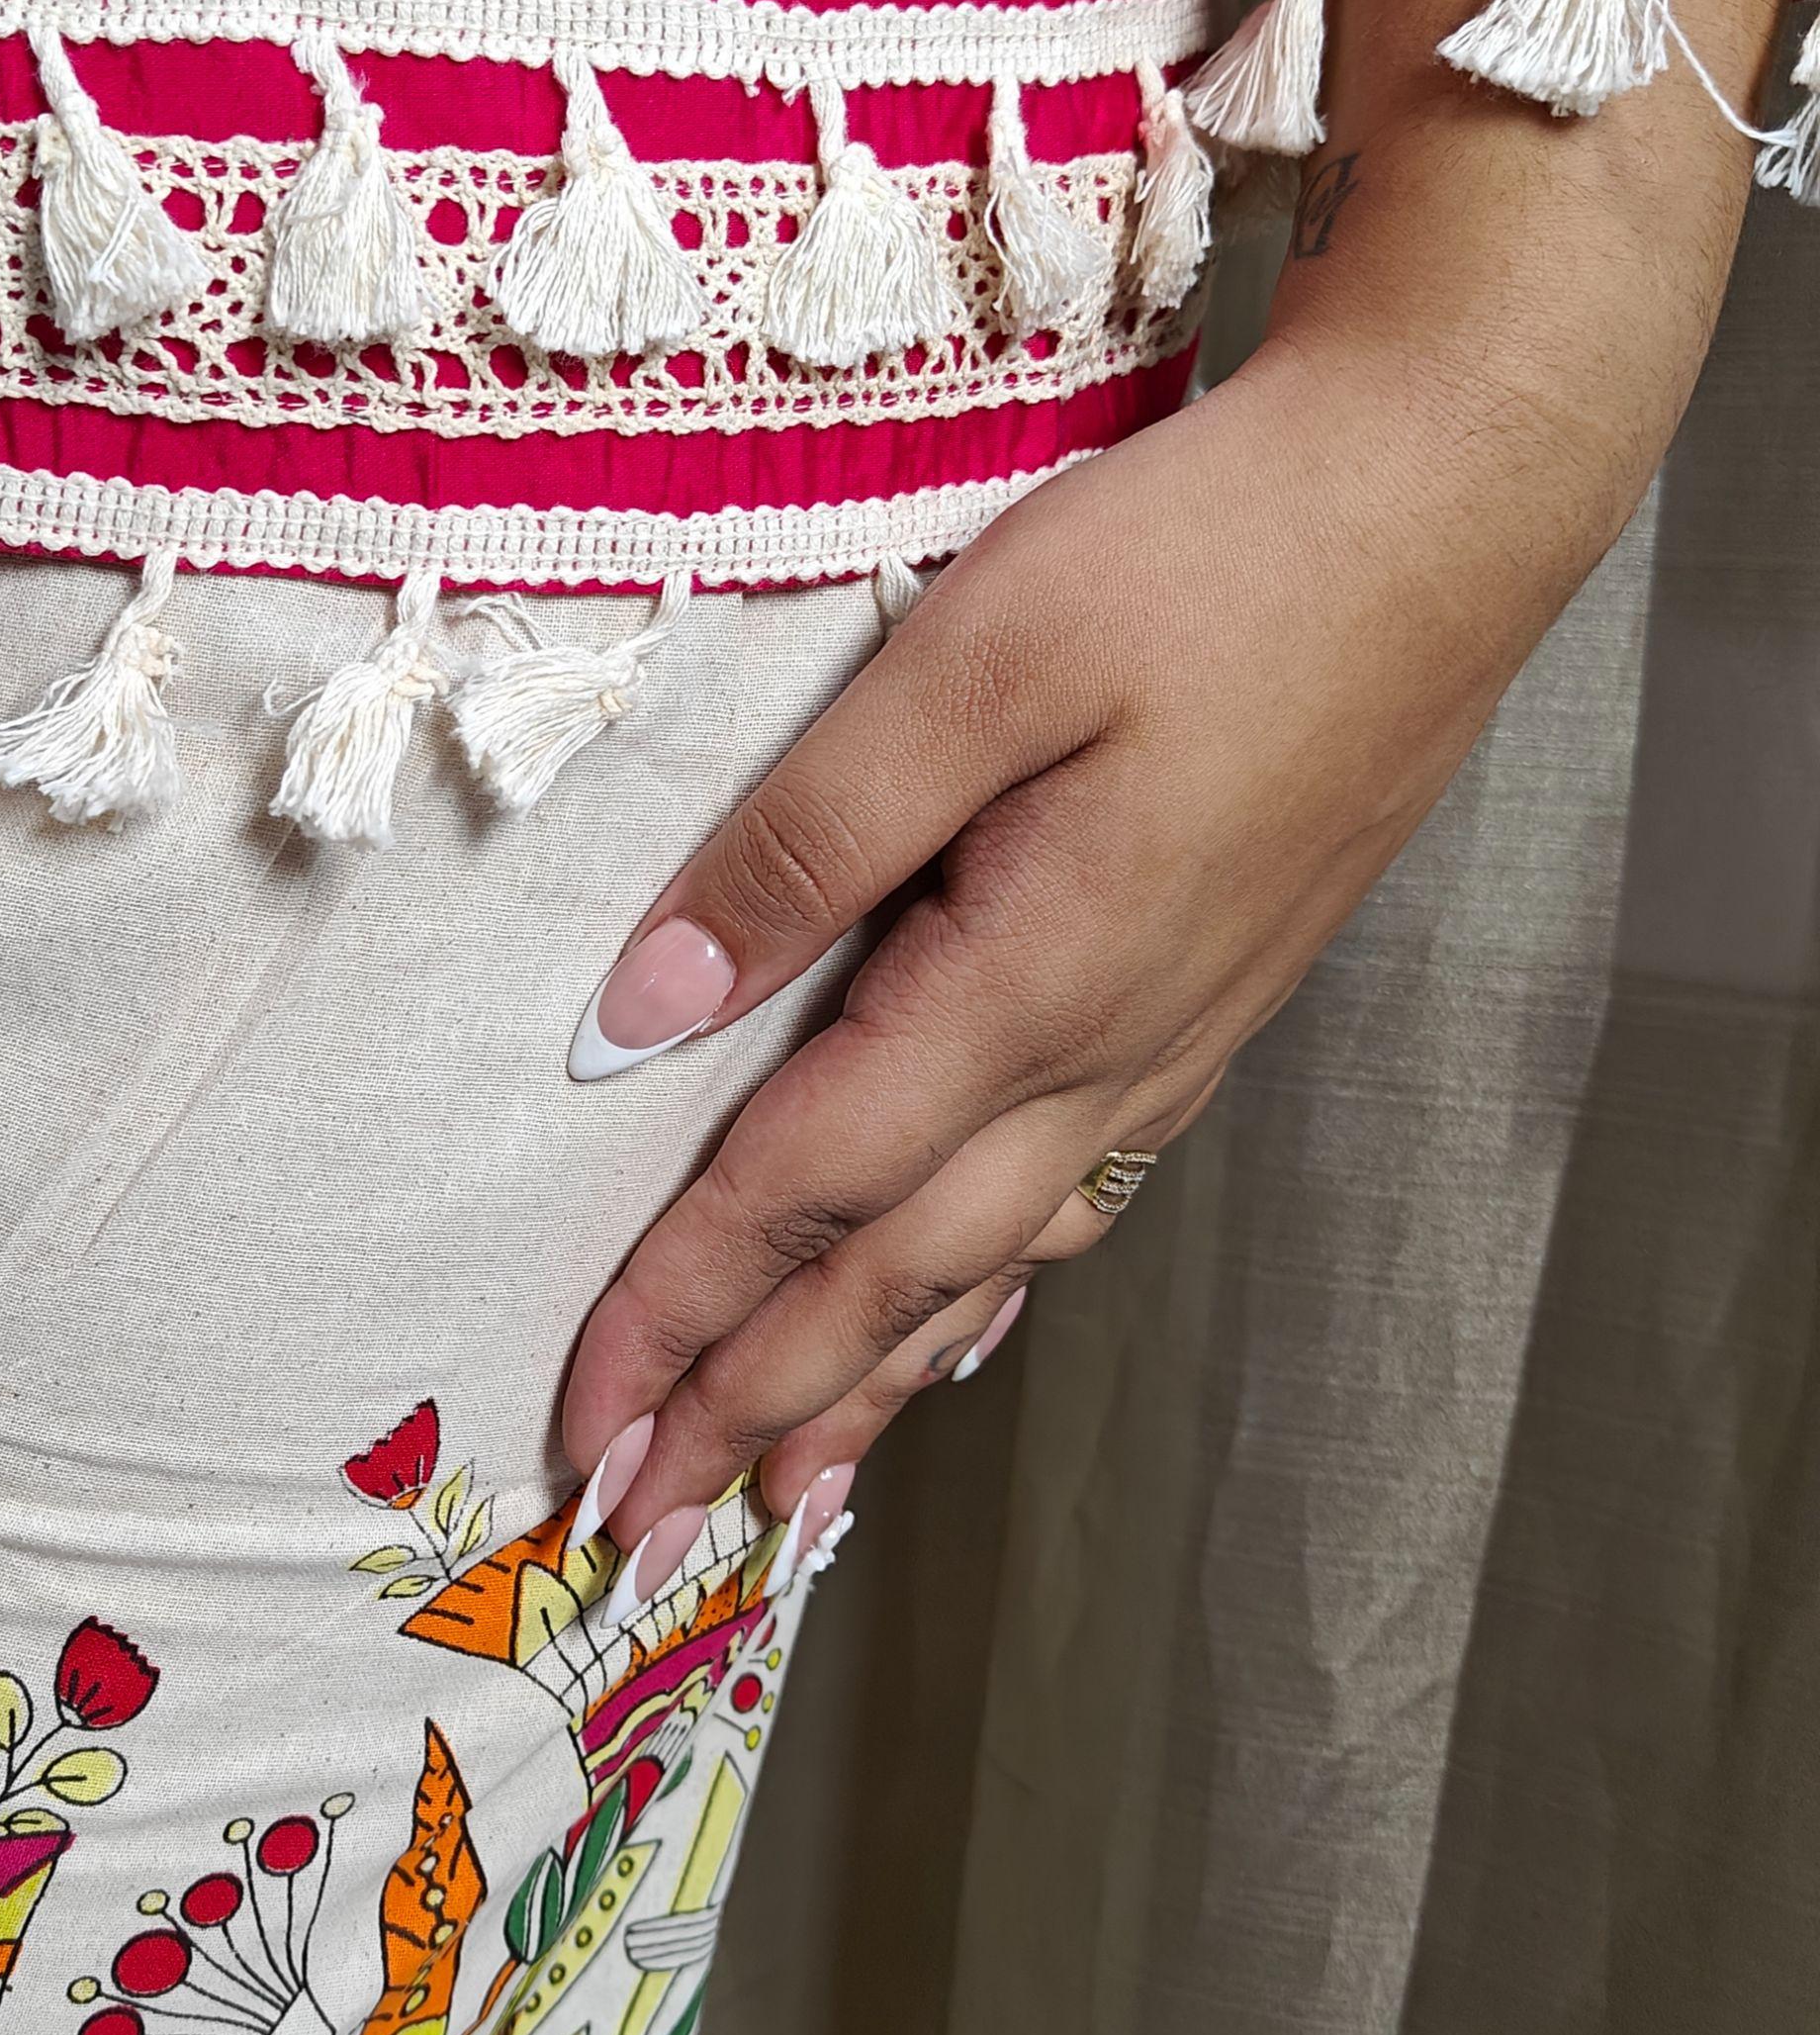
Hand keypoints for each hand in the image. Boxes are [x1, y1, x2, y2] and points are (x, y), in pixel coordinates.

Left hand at [563, 0, 1813, 1575]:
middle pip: (895, 1274)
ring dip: (872, 1381)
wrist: (1448, 500)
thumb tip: (644, 1008)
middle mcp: (1108, 1048)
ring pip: (992, 1258)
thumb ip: (805, 842)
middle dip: (755, 1408)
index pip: (804, 1192)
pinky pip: (1073, 1191)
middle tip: (646, 1534)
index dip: (681, 1316)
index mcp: (1030, 981)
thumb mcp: (973, 661)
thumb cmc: (1210, 555)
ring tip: (787, 1488)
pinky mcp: (1211, 988)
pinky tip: (960, 1318)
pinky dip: (988, 1287)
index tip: (587, 1429)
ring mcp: (1176, 1031)